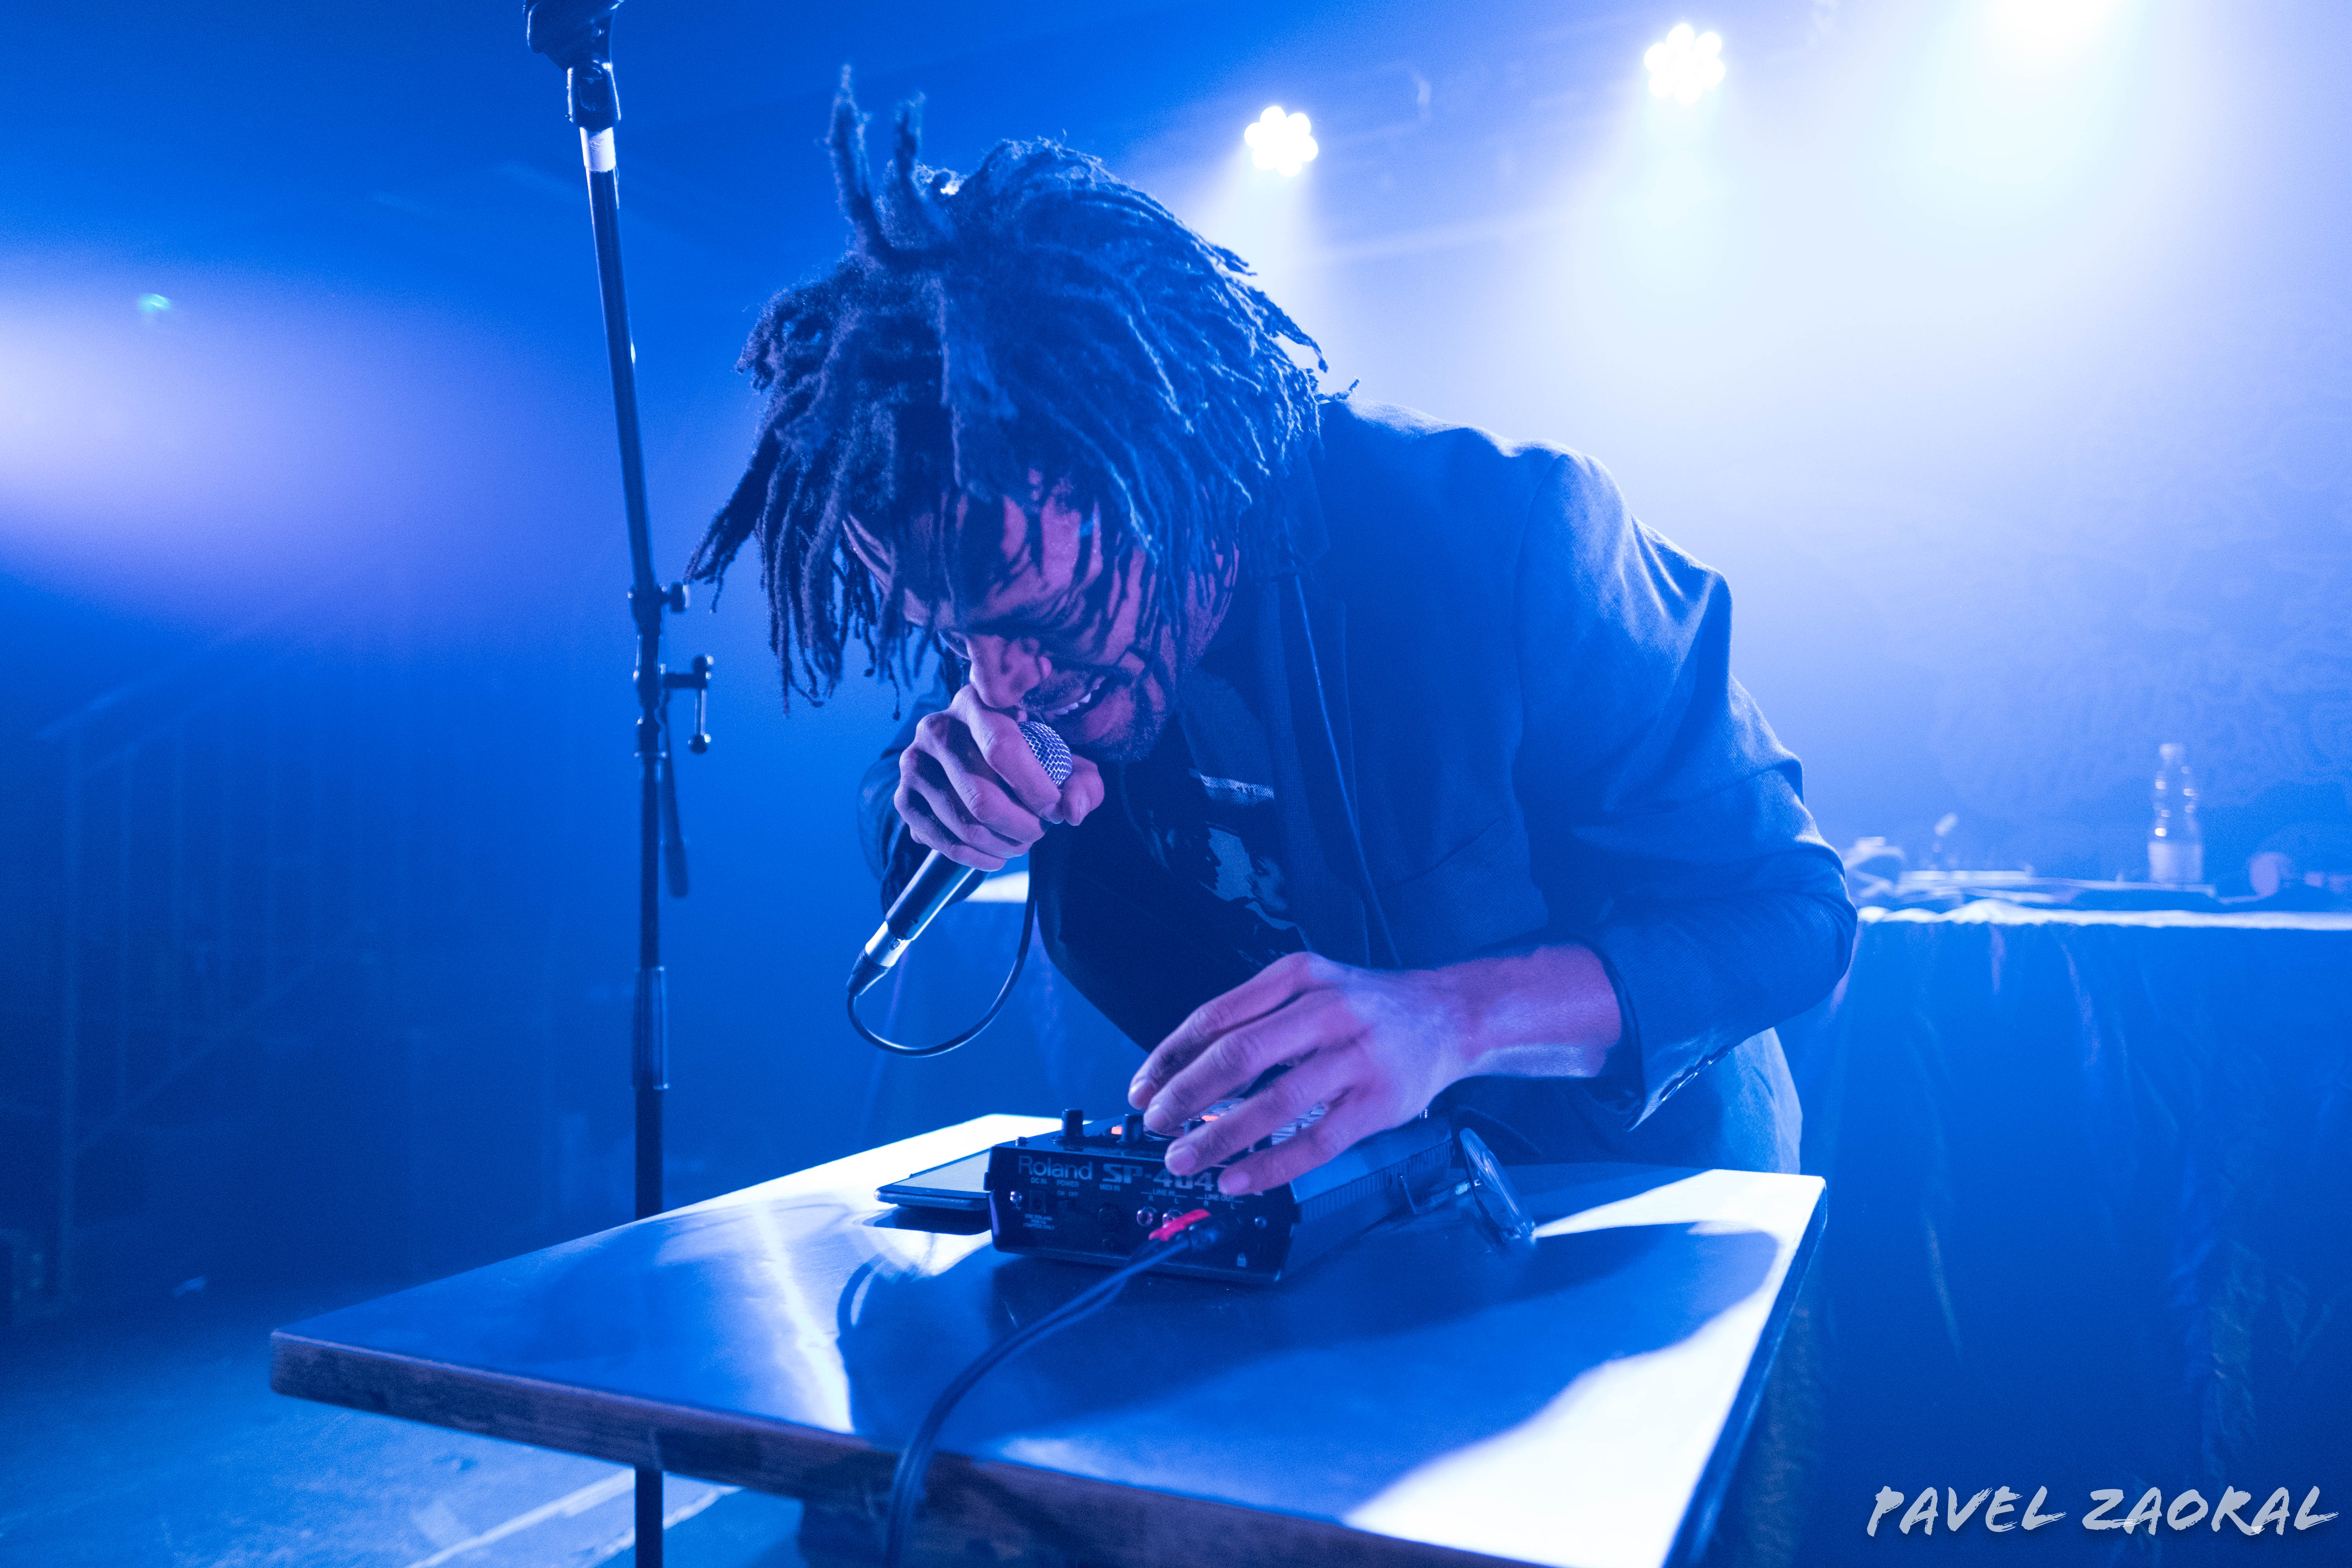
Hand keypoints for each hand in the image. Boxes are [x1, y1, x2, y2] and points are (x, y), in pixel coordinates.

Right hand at [894, 684, 1104, 870]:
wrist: (976, 758)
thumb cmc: (1030, 756)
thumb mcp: (1066, 761)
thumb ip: (1083, 782)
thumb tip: (1072, 810)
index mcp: (977, 702)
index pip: (1002, 747)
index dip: (1035, 788)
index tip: (1056, 810)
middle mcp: (936, 727)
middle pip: (981, 796)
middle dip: (1021, 826)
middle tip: (1040, 832)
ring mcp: (913, 763)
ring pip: (963, 823)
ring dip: (1003, 844)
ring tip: (1023, 842)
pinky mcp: (903, 797)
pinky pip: (942, 841)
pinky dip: (978, 858)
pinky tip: (997, 854)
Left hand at [1125, 951, 1479, 1196]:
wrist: (1451, 1015)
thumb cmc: (1366, 1008)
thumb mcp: (1310, 987)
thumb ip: (1255, 1018)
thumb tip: (1182, 1072)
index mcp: (1298, 975)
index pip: (1216, 1016)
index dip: (1170, 1056)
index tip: (1140, 1089)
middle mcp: (1327, 1008)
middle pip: (1240, 1054)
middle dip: (1186, 1095)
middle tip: (1154, 1125)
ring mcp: (1356, 1056)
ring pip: (1275, 1101)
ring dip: (1220, 1136)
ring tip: (1184, 1160)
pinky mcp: (1379, 1102)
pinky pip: (1316, 1141)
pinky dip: (1271, 1165)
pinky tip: (1237, 1180)